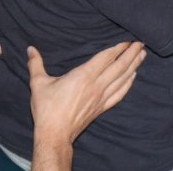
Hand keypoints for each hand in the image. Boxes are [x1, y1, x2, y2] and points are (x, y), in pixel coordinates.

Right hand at [28, 42, 145, 145]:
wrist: (55, 134)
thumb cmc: (47, 109)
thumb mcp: (38, 83)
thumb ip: (35, 64)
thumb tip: (30, 49)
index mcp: (83, 76)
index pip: (106, 58)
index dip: (117, 47)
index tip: (126, 39)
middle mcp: (96, 86)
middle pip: (119, 66)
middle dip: (131, 53)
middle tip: (141, 42)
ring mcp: (101, 98)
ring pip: (123, 79)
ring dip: (134, 66)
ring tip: (142, 55)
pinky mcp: (101, 108)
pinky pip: (119, 93)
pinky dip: (128, 84)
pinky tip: (133, 77)